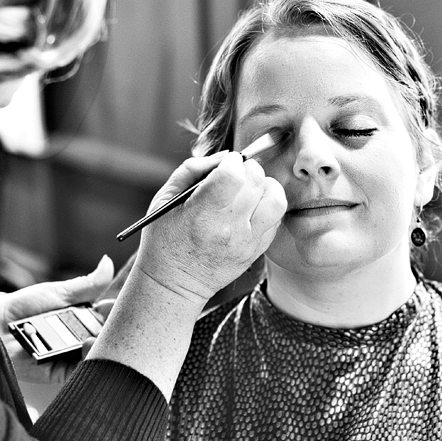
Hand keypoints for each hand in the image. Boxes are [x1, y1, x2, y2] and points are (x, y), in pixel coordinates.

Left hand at [0, 256, 114, 384]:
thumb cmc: (22, 307)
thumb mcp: (60, 292)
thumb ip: (89, 283)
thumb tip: (108, 262)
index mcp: (84, 317)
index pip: (112, 316)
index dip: (123, 311)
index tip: (133, 303)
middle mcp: (81, 337)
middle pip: (110, 335)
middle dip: (118, 328)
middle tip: (123, 320)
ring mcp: (74, 356)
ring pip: (100, 353)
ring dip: (105, 342)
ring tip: (102, 330)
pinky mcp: (63, 373)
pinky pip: (84, 369)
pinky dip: (89, 357)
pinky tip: (87, 344)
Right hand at [133, 151, 285, 304]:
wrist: (174, 284)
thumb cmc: (164, 239)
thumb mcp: (165, 200)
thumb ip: (193, 169)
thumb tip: (226, 156)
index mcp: (202, 215)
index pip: (233, 175)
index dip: (231, 162)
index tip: (224, 167)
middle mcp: (229, 229)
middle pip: (256, 181)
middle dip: (247, 169)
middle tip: (234, 175)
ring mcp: (247, 242)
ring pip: (275, 198)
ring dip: (265, 186)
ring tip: (248, 189)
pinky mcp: (257, 250)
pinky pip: (277, 218)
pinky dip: (267, 205)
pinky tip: (250, 208)